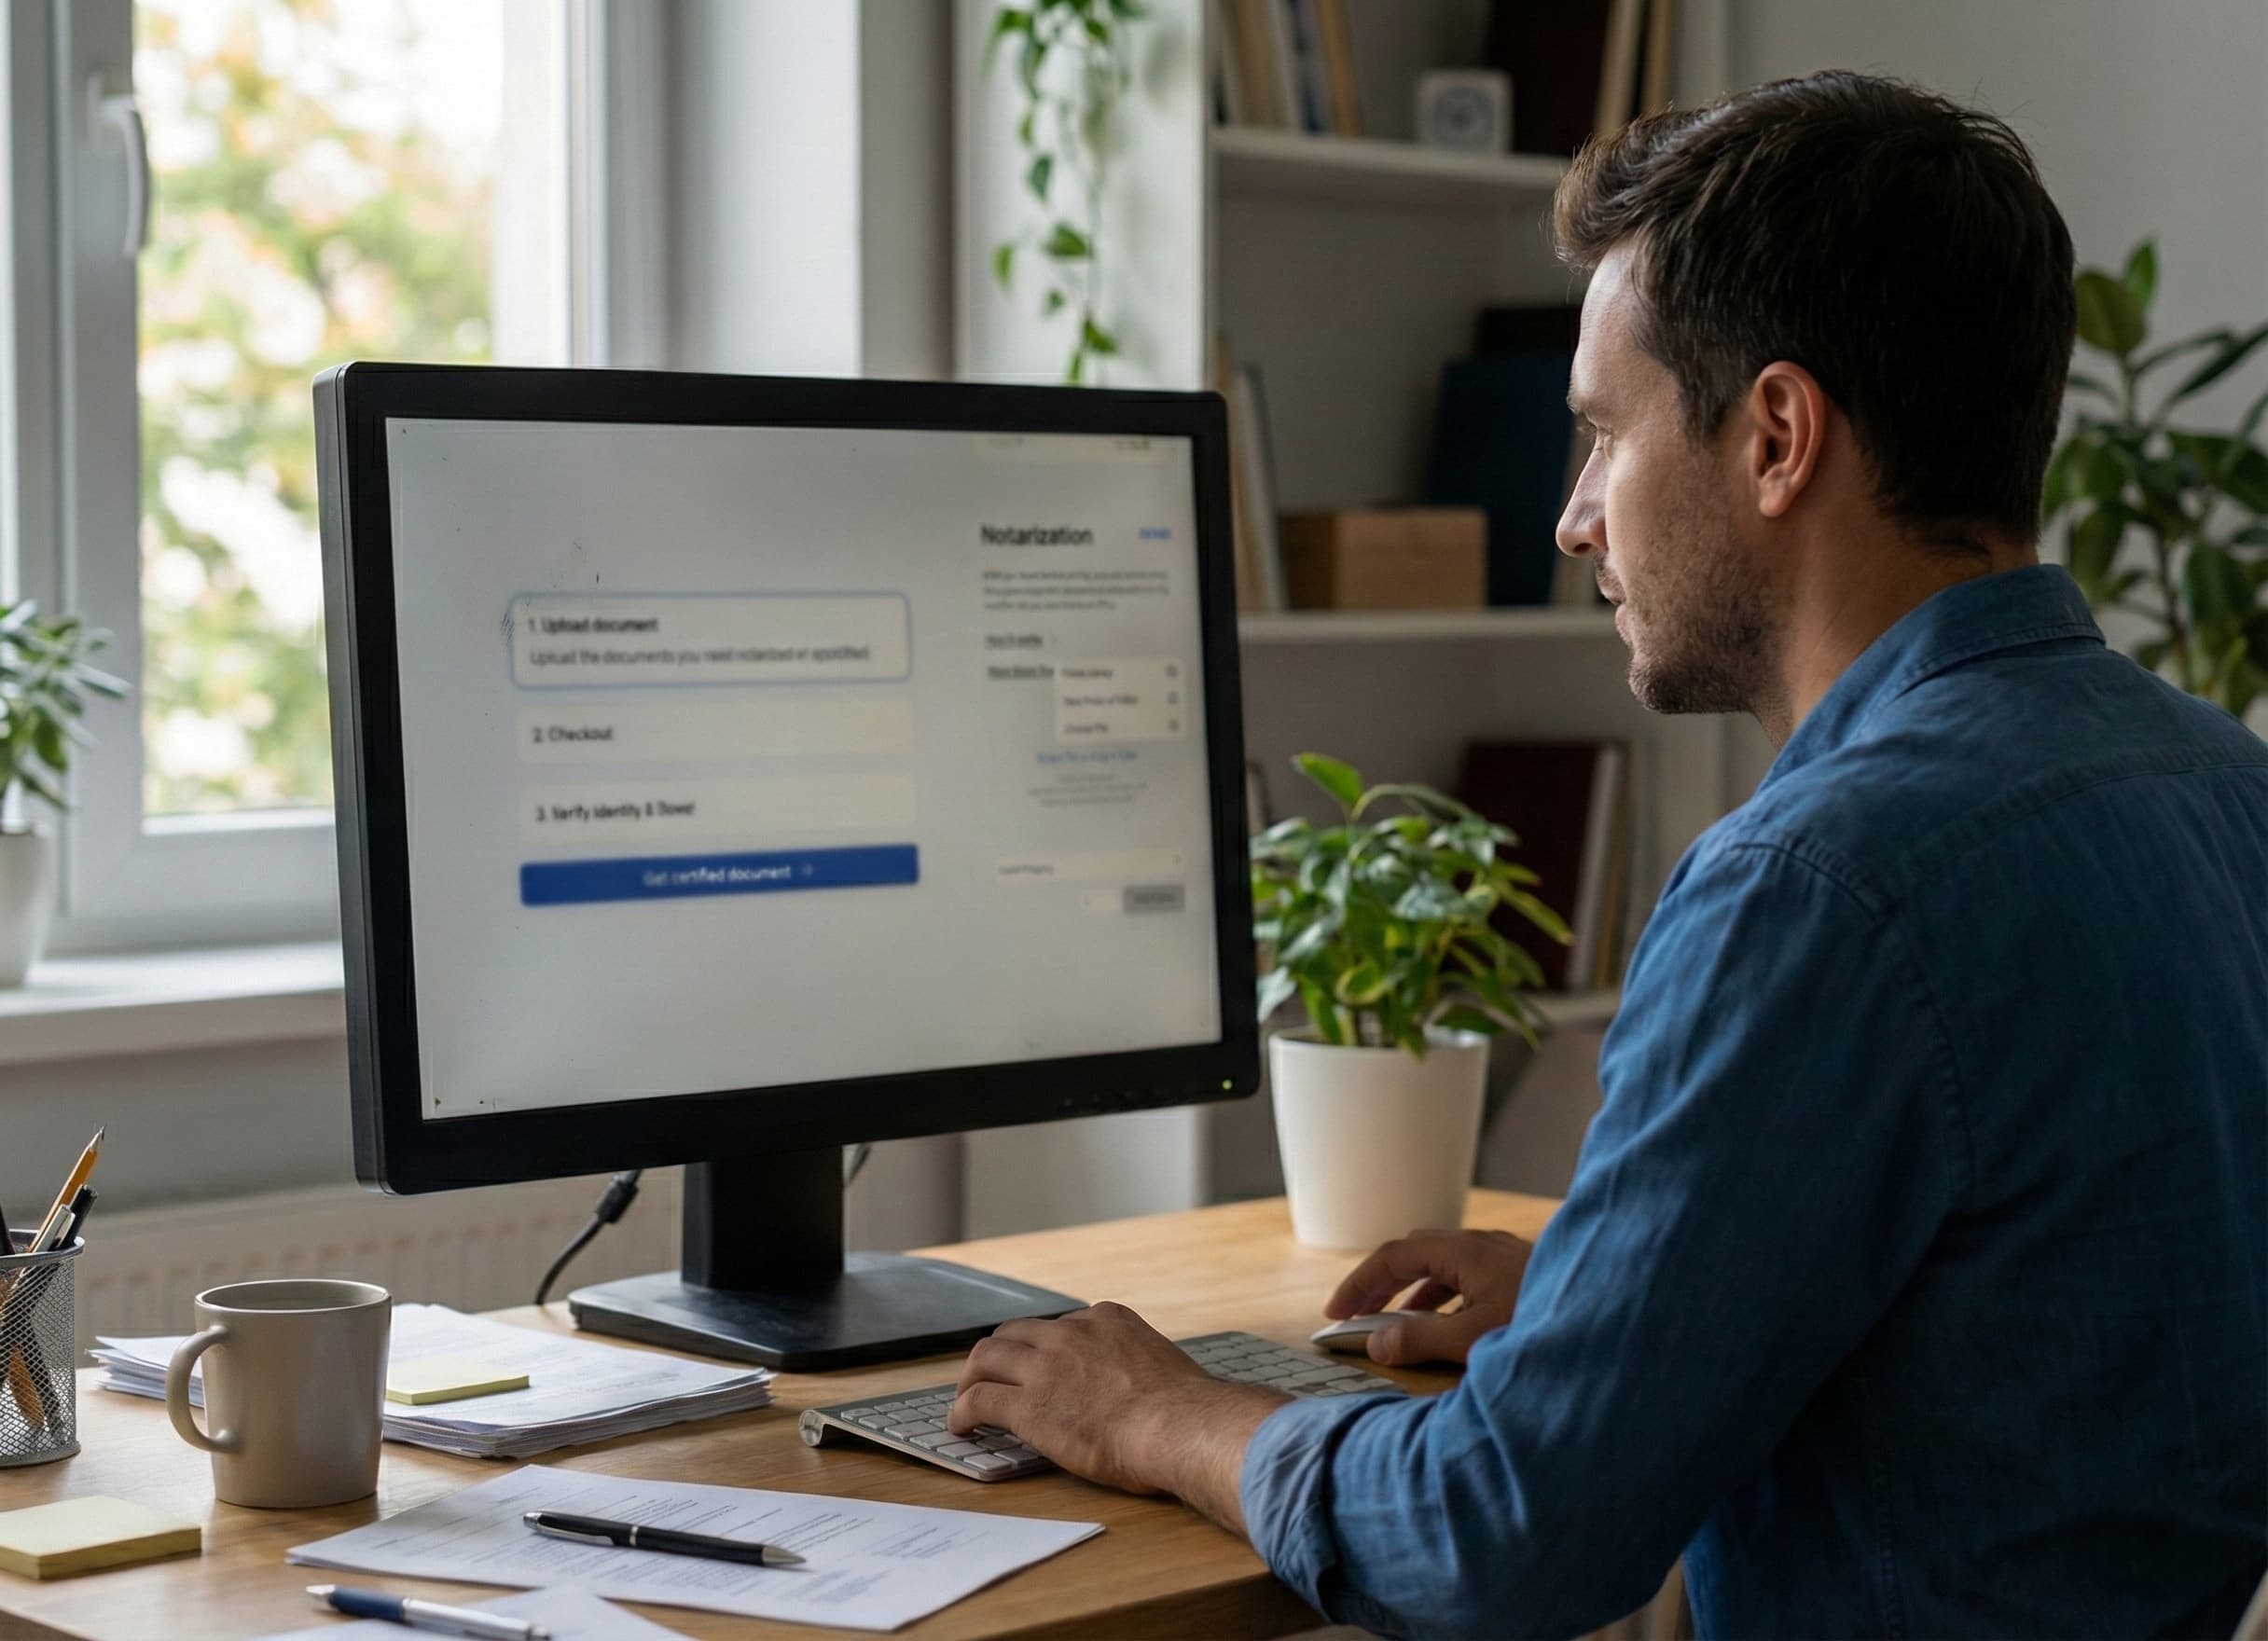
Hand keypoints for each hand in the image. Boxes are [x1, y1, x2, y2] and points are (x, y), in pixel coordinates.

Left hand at [948, 1303, 1285, 1508]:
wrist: (1182, 1427)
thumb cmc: (1185, 1409)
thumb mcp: (1159, 1364)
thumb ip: (1136, 1364)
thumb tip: (1142, 1388)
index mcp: (1105, 1319)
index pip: (1059, 1326)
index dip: (1043, 1348)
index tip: (1038, 1365)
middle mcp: (1070, 1333)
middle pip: (1014, 1333)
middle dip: (998, 1354)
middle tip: (990, 1376)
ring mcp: (1046, 1366)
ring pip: (986, 1358)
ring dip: (970, 1377)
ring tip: (964, 1397)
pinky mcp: (1028, 1405)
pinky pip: (979, 1400)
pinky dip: (961, 1410)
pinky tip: (961, 1425)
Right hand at [1326, 1227, 1533, 1366]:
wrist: (1614, 1318)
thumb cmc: (1543, 1327)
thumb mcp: (1473, 1341)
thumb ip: (1420, 1340)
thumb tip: (1376, 1341)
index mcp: (1464, 1251)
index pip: (1393, 1255)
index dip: (1359, 1283)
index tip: (1335, 1312)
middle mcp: (1481, 1245)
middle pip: (1414, 1252)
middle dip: (1380, 1283)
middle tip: (1354, 1316)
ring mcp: (1502, 1256)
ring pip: (1441, 1264)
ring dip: (1411, 1290)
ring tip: (1393, 1323)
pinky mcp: (1518, 1273)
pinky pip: (1465, 1276)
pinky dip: (1440, 1296)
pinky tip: (1446, 1324)